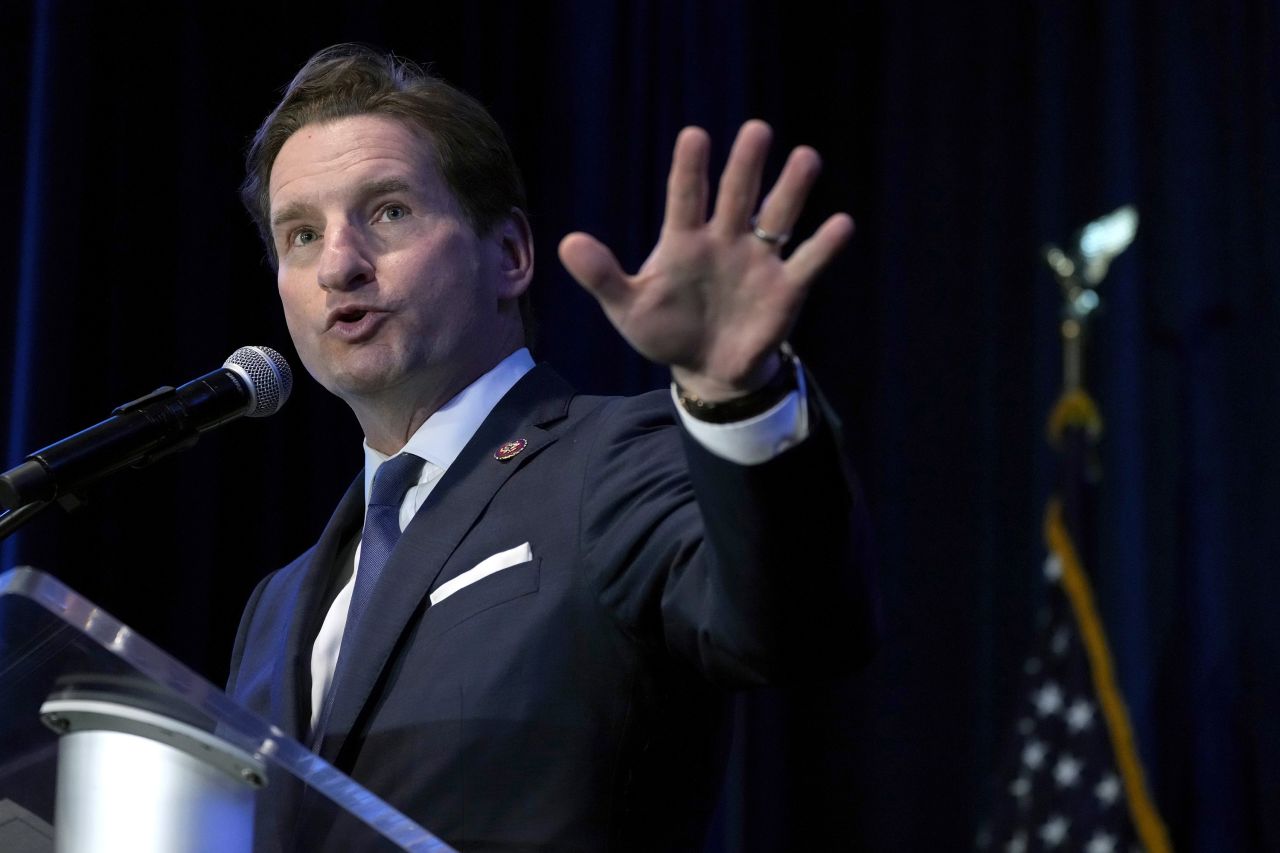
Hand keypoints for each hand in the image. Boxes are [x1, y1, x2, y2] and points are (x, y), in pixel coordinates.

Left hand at [558, 119, 853, 400]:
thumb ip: (602, 276)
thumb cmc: (665, 331)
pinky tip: (841, 223)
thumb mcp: (627, 308)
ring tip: (806, 157)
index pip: (685, 196)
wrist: (706, 371)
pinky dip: (824, 245)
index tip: (695, 136)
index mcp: (683, 240)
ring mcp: (758, 261)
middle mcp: (725, 240)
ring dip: (791, 189)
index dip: (690, 169)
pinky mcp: (785, 288)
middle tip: (757, 131)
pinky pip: (807, 261)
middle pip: (738, 194)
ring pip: (778, 216)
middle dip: (747, 165)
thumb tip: (566, 243)